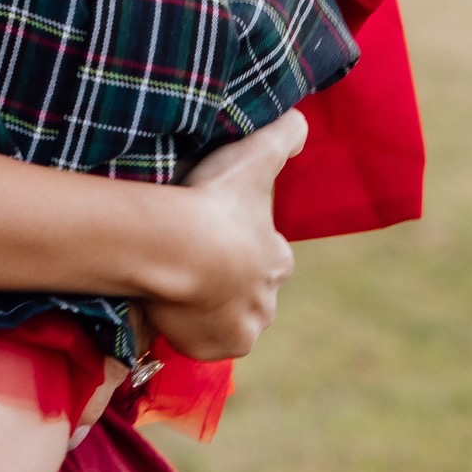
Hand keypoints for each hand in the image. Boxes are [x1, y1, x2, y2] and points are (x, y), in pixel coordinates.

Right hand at [143, 111, 305, 360]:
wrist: (177, 246)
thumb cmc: (219, 201)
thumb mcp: (255, 156)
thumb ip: (284, 136)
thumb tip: (302, 122)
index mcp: (277, 261)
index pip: (268, 257)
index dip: (242, 244)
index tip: (217, 233)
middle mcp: (265, 303)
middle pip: (248, 294)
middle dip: (228, 282)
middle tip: (195, 261)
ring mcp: (238, 330)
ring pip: (226, 321)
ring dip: (208, 308)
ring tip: (178, 284)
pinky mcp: (208, 349)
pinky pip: (199, 342)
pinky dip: (186, 329)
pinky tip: (169, 305)